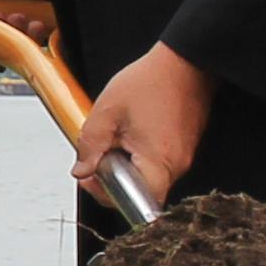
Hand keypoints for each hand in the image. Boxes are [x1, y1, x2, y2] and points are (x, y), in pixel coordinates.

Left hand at [74, 43, 214, 210]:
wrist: (185, 62)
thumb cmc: (151, 81)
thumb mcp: (107, 111)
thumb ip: (90, 145)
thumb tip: (81, 170)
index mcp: (158, 161)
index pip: (135, 203)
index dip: (108, 196)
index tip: (92, 178)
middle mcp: (176, 166)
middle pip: (140, 192)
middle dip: (114, 179)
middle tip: (98, 157)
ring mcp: (183, 158)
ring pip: (148, 178)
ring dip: (126, 166)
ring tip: (117, 139)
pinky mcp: (184, 149)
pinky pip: (157, 164)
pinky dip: (139, 156)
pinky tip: (132, 134)